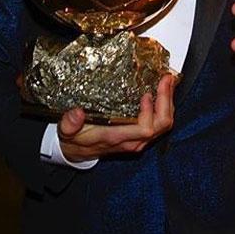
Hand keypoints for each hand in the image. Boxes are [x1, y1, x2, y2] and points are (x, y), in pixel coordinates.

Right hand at [57, 73, 175, 162]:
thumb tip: (76, 113)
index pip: (144, 129)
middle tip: (166, 79)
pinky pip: (160, 124)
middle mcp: (132, 141)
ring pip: (164, 125)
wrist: (76, 154)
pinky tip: (162, 91)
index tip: (147, 93)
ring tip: (168, 81)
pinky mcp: (140, 137)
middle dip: (166, 101)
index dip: (150, 112)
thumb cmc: (74, 140)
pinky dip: (164, 107)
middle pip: (160, 126)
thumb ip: (70, 124)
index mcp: (116, 138)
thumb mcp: (66, 131)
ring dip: (168, 102)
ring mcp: (138, 140)